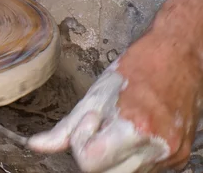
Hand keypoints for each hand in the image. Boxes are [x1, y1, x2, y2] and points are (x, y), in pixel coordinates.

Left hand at [28, 15, 202, 171]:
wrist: (178, 56)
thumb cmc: (137, 67)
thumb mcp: (94, 95)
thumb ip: (66, 127)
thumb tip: (36, 146)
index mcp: (135, 128)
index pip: (90, 163)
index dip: (82, 141)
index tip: (92, 118)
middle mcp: (157, 147)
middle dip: (96, 154)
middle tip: (102, 125)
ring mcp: (171, 155)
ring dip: (115, 154)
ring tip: (121, 124)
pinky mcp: (180, 157)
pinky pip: (145, 168)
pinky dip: (134, 153)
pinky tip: (136, 129)